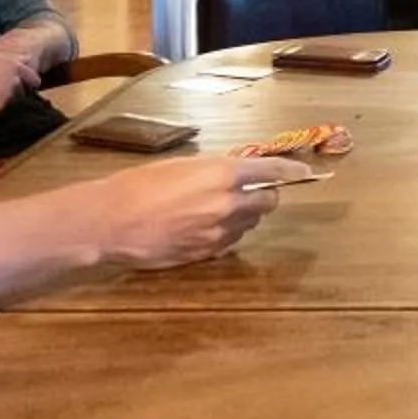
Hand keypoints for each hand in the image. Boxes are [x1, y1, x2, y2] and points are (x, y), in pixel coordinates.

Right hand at [0, 40, 40, 115]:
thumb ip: (6, 54)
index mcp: (13, 63)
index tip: (20, 88)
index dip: (26, 84)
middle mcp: (14, 78)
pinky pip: (3, 112)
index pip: (33, 78)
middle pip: (25, 92)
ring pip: (15, 103)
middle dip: (17, 94)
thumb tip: (23, 55)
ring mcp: (8, 93)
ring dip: (6, 103)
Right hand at [74, 156, 289, 269]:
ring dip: (244, 215)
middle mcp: (228, 203)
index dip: (292, 170)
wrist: (112, 221)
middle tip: (252, 190)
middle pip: (267, 201)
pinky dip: (227, 232)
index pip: (271, 170)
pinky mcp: (207, 252)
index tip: (306, 172)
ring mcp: (219, 232)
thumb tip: (234, 175)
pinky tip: (204, 226)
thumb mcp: (181, 166)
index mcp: (222, 174)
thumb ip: (214, 171)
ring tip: (217, 208)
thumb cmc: (139, 185)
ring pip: (250, 223)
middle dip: (265, 194)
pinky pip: (230, 241)